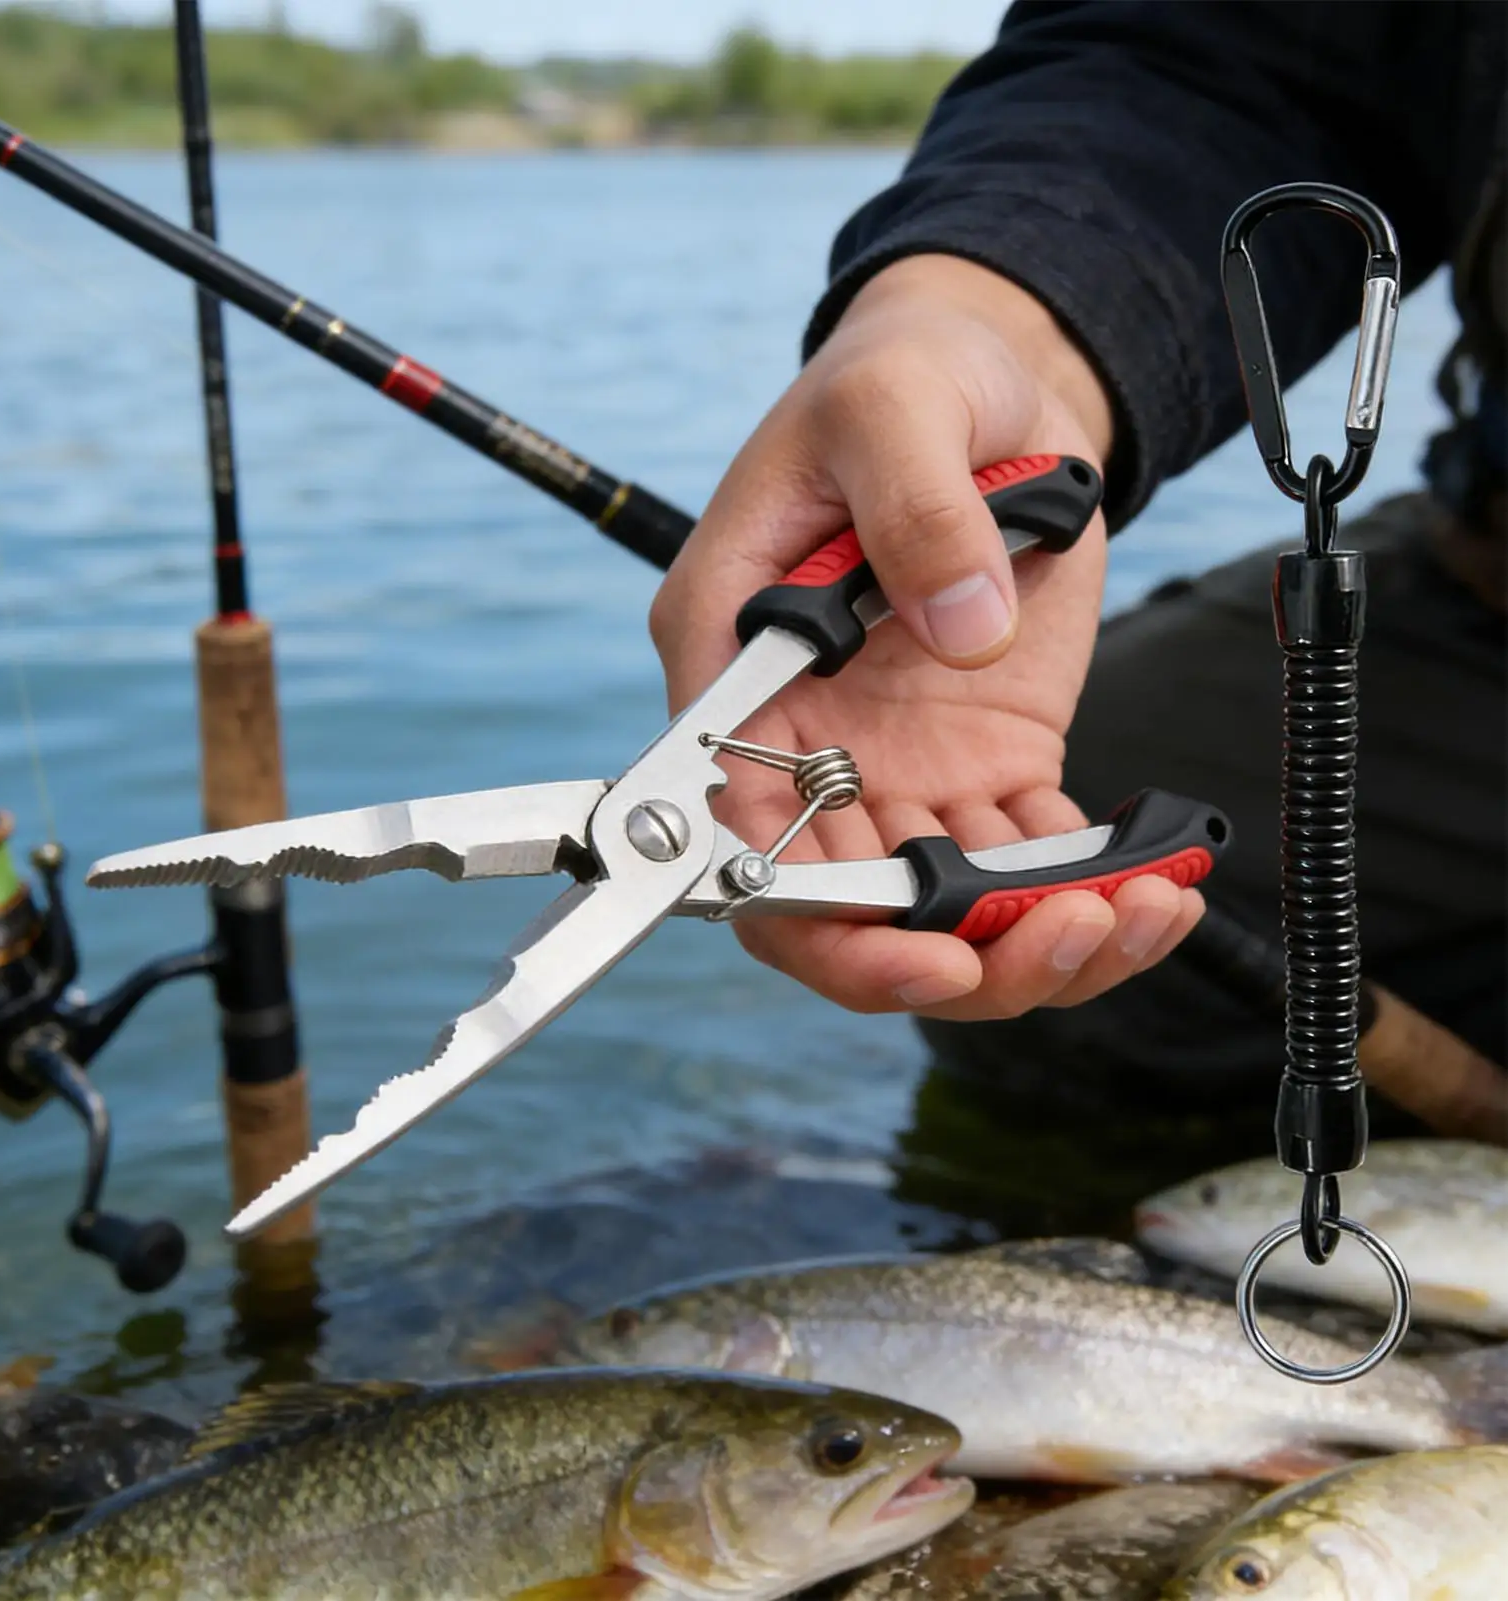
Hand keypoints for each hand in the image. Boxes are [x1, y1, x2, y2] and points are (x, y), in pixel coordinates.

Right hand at [652, 255, 1204, 1019]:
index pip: (734, 827)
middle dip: (939, 954)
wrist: (988, 382)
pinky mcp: (983, 759)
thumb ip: (915, 508)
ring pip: (937, 905)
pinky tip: (1158, 883)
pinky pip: (1023, 860)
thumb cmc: (904, 379)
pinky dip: (1086, 890)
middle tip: (1056, 941)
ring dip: (1026, 938)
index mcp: (734, 660)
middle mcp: (802, 737)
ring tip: (1135, 912)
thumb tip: (967, 630)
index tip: (915, 945)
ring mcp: (895, 759)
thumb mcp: (894, 407)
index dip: (807, 914)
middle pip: (837, 903)